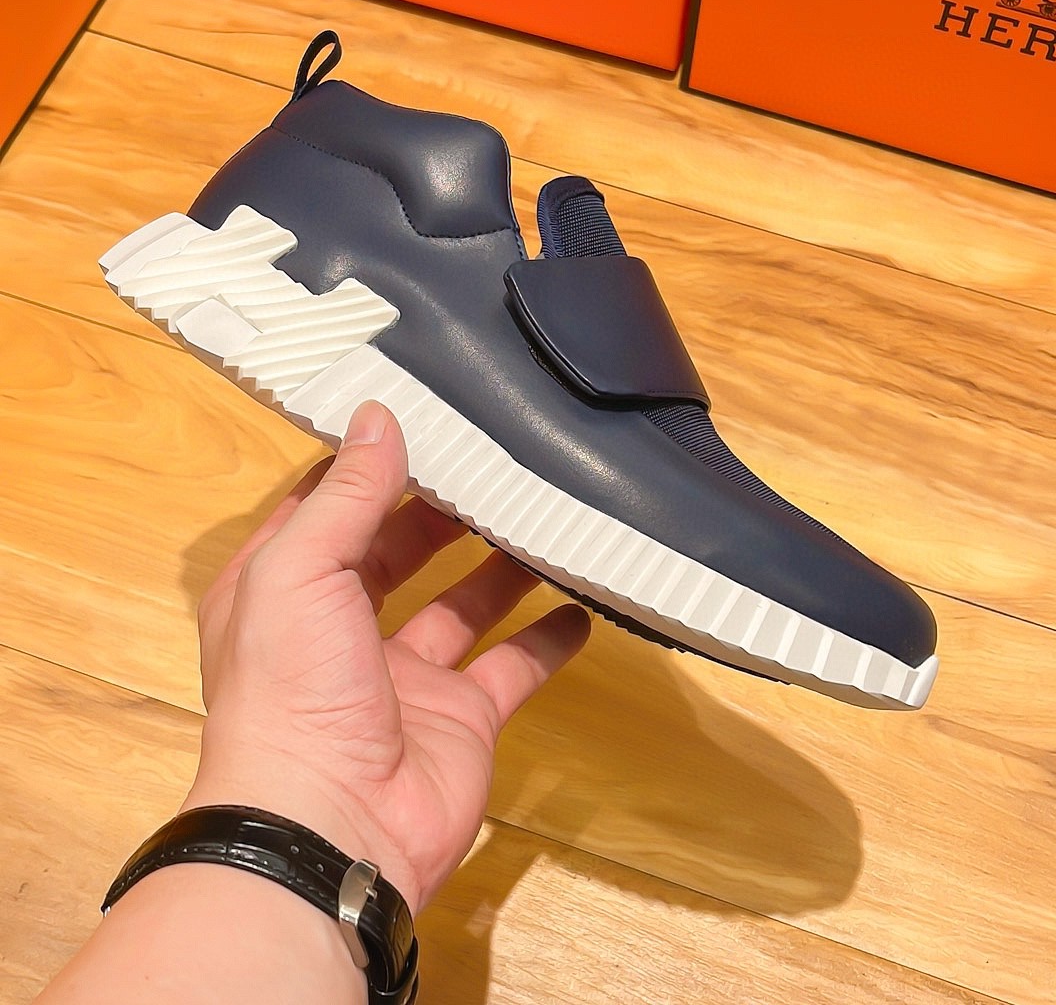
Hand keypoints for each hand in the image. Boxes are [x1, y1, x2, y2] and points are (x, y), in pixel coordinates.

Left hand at [182, 400, 590, 912]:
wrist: (333, 832)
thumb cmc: (292, 690)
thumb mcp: (302, 570)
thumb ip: (348, 495)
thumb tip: (380, 415)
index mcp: (284, 590)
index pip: (327, 507)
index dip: (367, 464)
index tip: (417, 417)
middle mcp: (341, 628)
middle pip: (400, 549)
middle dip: (442, 509)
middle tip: (496, 462)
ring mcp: (407, 676)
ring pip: (463, 603)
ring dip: (501, 564)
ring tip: (546, 515)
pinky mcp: (462, 716)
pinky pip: (513, 666)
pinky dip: (547, 638)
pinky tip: (580, 601)